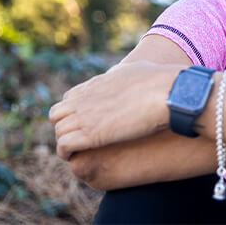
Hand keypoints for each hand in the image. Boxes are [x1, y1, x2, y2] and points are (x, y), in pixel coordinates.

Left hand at [49, 61, 180, 159]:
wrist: (167, 93)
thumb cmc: (161, 81)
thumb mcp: (136, 69)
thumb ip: (122, 72)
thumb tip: (120, 72)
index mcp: (98, 83)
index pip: (69, 98)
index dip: (74, 112)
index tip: (85, 122)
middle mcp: (87, 98)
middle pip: (57, 114)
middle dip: (64, 126)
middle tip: (79, 138)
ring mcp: (87, 115)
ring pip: (58, 131)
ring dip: (65, 141)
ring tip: (77, 152)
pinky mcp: (91, 134)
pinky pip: (63, 146)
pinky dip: (67, 152)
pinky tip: (77, 156)